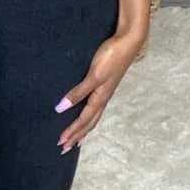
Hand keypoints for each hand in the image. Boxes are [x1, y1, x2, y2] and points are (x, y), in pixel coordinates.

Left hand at [54, 29, 144, 152]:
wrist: (128, 41)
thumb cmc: (112, 57)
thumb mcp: (94, 76)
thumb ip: (78, 92)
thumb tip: (61, 108)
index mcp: (100, 98)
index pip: (83, 120)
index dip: (72, 132)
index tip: (61, 142)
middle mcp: (103, 98)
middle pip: (89, 122)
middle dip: (77, 136)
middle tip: (64, 148)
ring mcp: (105, 91)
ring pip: (93, 116)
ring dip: (83, 128)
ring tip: (76, 138)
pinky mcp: (105, 83)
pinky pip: (95, 106)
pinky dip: (88, 115)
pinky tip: (86, 112)